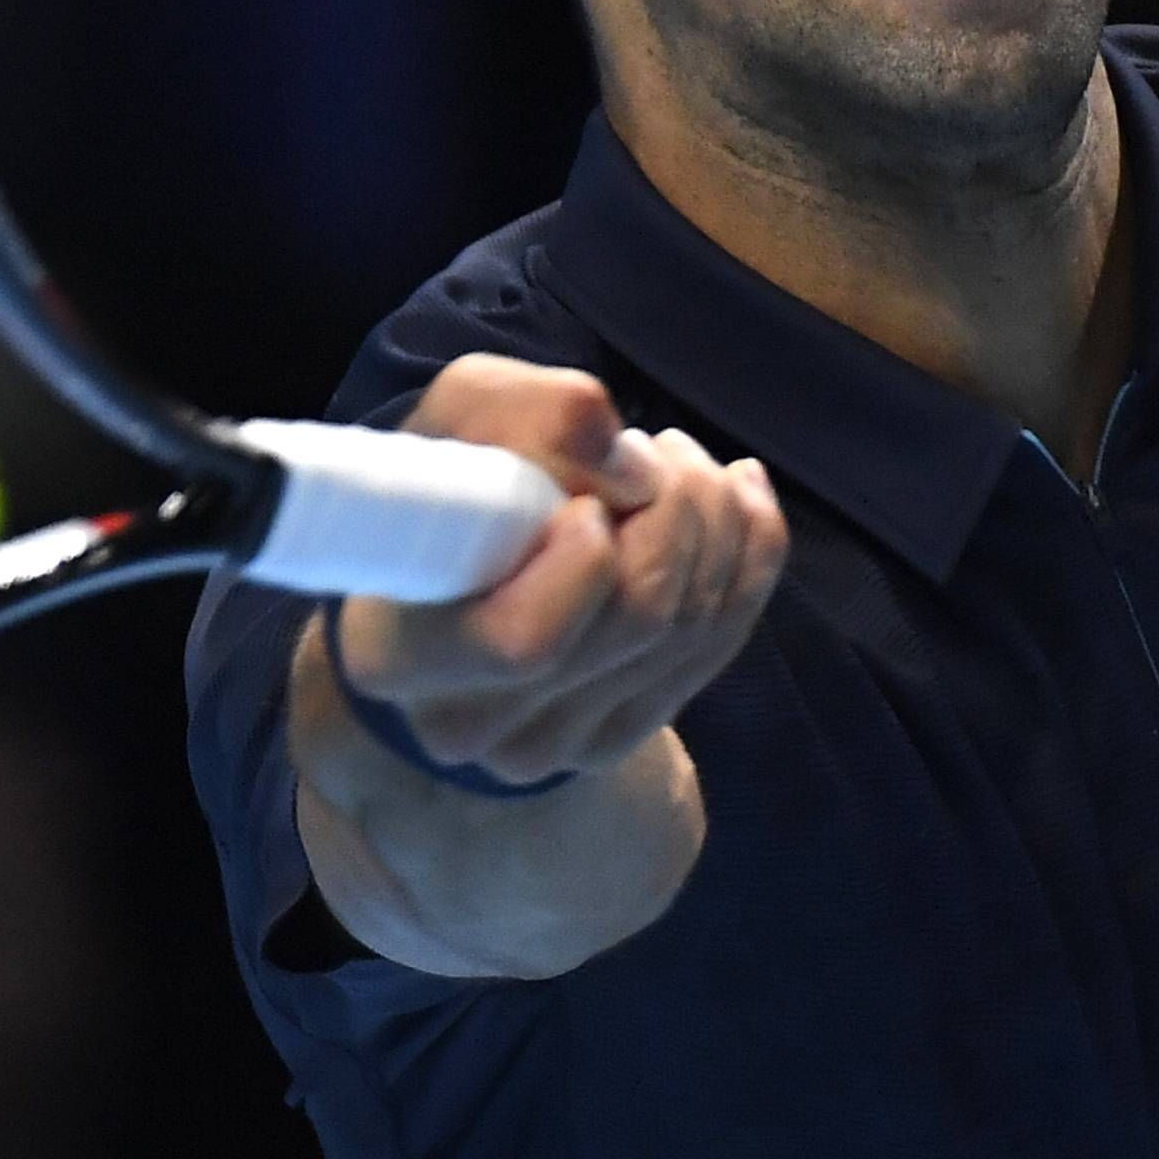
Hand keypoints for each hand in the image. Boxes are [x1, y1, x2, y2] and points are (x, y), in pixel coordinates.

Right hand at [328, 353, 787, 786]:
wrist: (464, 567)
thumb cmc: (458, 483)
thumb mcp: (464, 418)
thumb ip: (533, 414)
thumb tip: (628, 461)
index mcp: (406, 658)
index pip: (529, 641)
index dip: (587, 557)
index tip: (585, 497)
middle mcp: (477, 725)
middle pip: (640, 618)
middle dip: (677, 504)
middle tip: (652, 449)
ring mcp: (557, 744)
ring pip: (692, 625)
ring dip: (717, 518)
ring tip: (679, 466)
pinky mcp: (622, 733)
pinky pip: (724, 639)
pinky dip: (752, 552)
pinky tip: (738, 498)